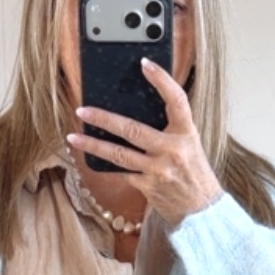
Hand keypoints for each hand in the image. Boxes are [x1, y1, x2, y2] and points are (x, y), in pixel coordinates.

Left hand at [66, 60, 222, 228]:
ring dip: (93, 144)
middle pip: (132, 129)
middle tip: (82, 110)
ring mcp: (158, 170)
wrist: (201, 210)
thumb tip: (137, 110)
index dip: (162, 80)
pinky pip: (122, 172)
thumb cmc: (194, 173)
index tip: (145, 64)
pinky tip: (89, 158)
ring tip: (73, 137)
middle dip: (104, 119)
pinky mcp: (147, 186)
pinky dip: (106, 164)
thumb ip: (170, 128)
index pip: (176, 100)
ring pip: (119, 154)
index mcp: (187, 133)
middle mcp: (172, 150)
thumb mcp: (190, 145)